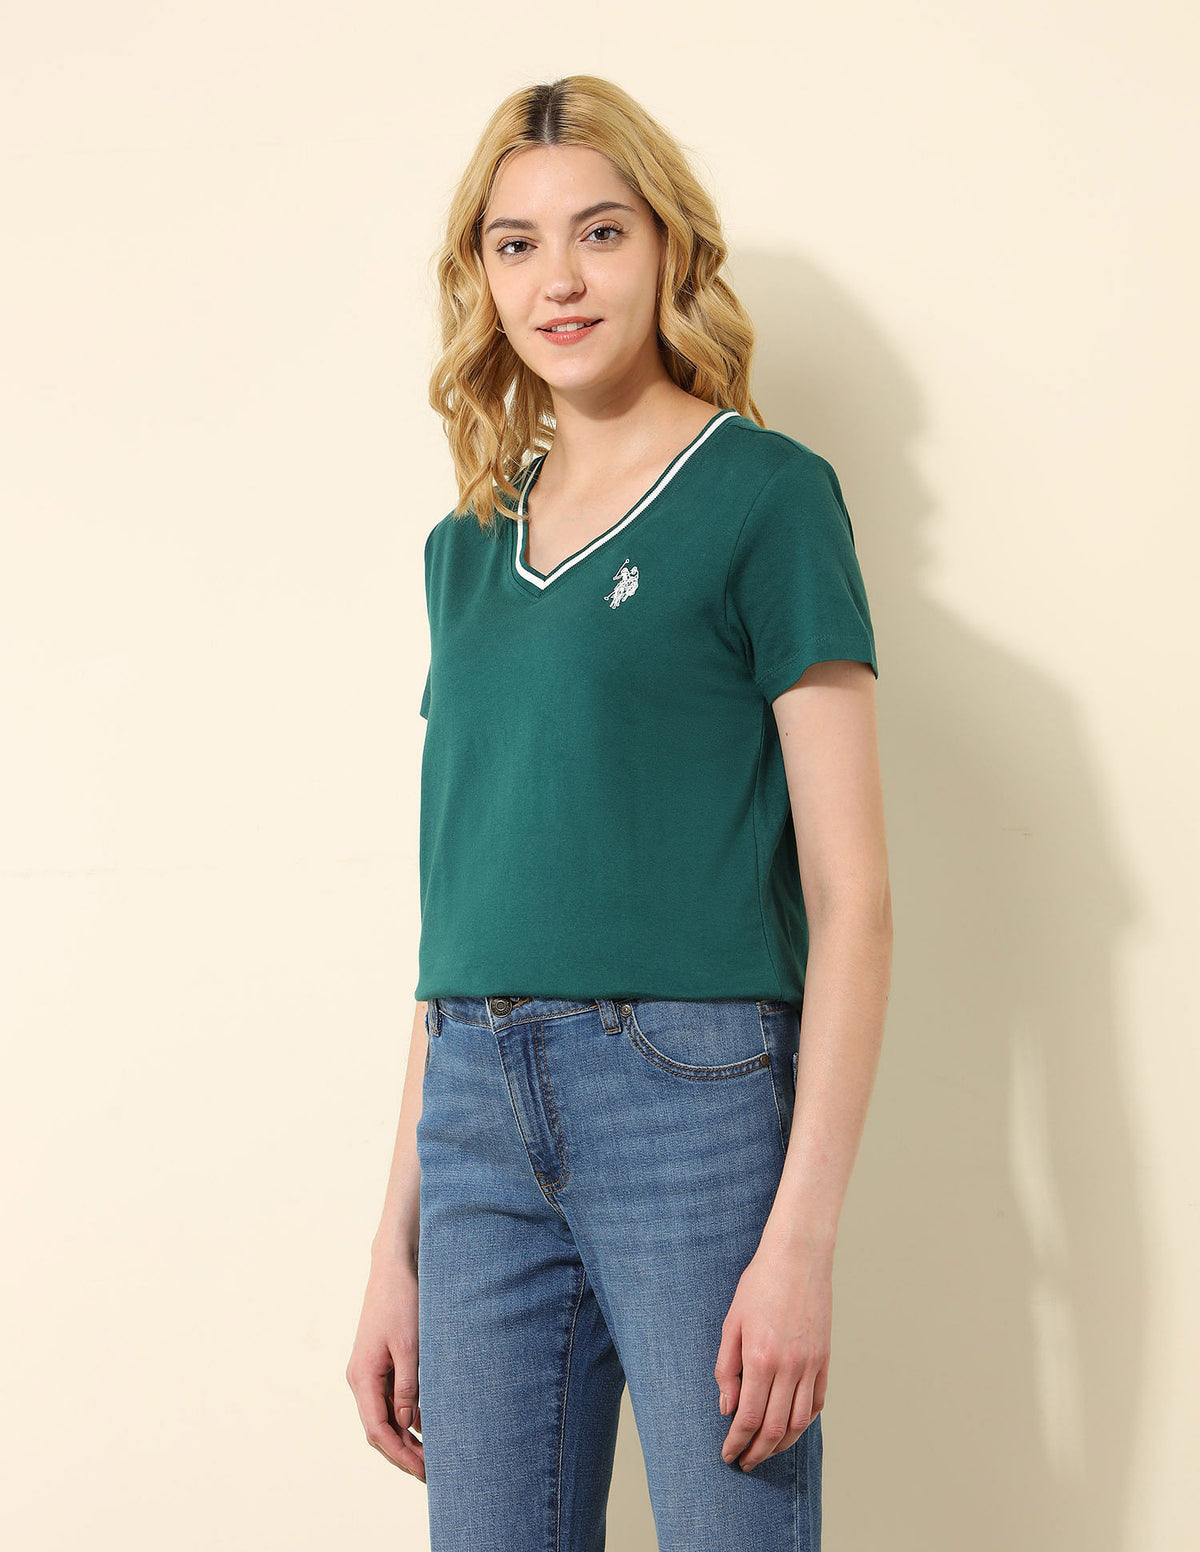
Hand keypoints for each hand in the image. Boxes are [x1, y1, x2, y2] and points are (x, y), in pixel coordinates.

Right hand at [346, 1251, 425, 1480]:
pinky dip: (408, 1416)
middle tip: (432, 1473)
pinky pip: (391, 1398)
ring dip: (406, 1437)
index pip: (377, 1430)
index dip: (400, 1455)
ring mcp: (369, 1372)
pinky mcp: (381, 1363)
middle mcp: (361, 1379)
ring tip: (432, 1456)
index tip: (423, 1471)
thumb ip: (408, 1387)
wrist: (395, 1267)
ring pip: (386, 1415)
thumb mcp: (409, 1346)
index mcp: (362, 1377)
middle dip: (403, 1453)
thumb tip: (408, 1425)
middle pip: (380, 1428)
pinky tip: (428, 1427)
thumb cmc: (402, 1302)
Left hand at [714, 1233, 831, 1470]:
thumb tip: (727, 1408)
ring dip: (782, 1444)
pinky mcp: (825, 1358)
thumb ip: (726, 1368)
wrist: (797, 1257)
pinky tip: (792, 1426)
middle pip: (775, 1429)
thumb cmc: (759, 1285)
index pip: (747, 1419)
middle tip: (744, 1462)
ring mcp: (810, 1365)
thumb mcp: (731, 1323)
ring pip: (800, 1422)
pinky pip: (817, 1402)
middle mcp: (788, 1368)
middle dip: (757, 1452)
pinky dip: (805, 1421)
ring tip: (766, 1451)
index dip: (737, 1443)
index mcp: (760, 1359)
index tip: (728, 1455)